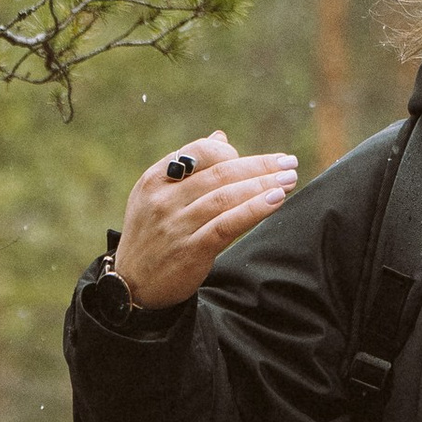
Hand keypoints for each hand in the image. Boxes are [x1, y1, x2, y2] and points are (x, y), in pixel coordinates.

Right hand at [110, 130, 298, 307]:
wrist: (132, 285)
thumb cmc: (152, 235)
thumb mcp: (157, 196)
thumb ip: (189, 167)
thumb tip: (221, 137)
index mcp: (154, 179)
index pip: (198, 151)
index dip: (231, 151)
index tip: (257, 160)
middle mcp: (164, 200)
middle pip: (220, 173)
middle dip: (259, 166)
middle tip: (288, 162)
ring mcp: (176, 225)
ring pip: (226, 197)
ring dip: (263, 185)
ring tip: (289, 179)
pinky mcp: (191, 251)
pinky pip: (227, 225)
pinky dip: (254, 210)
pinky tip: (276, 200)